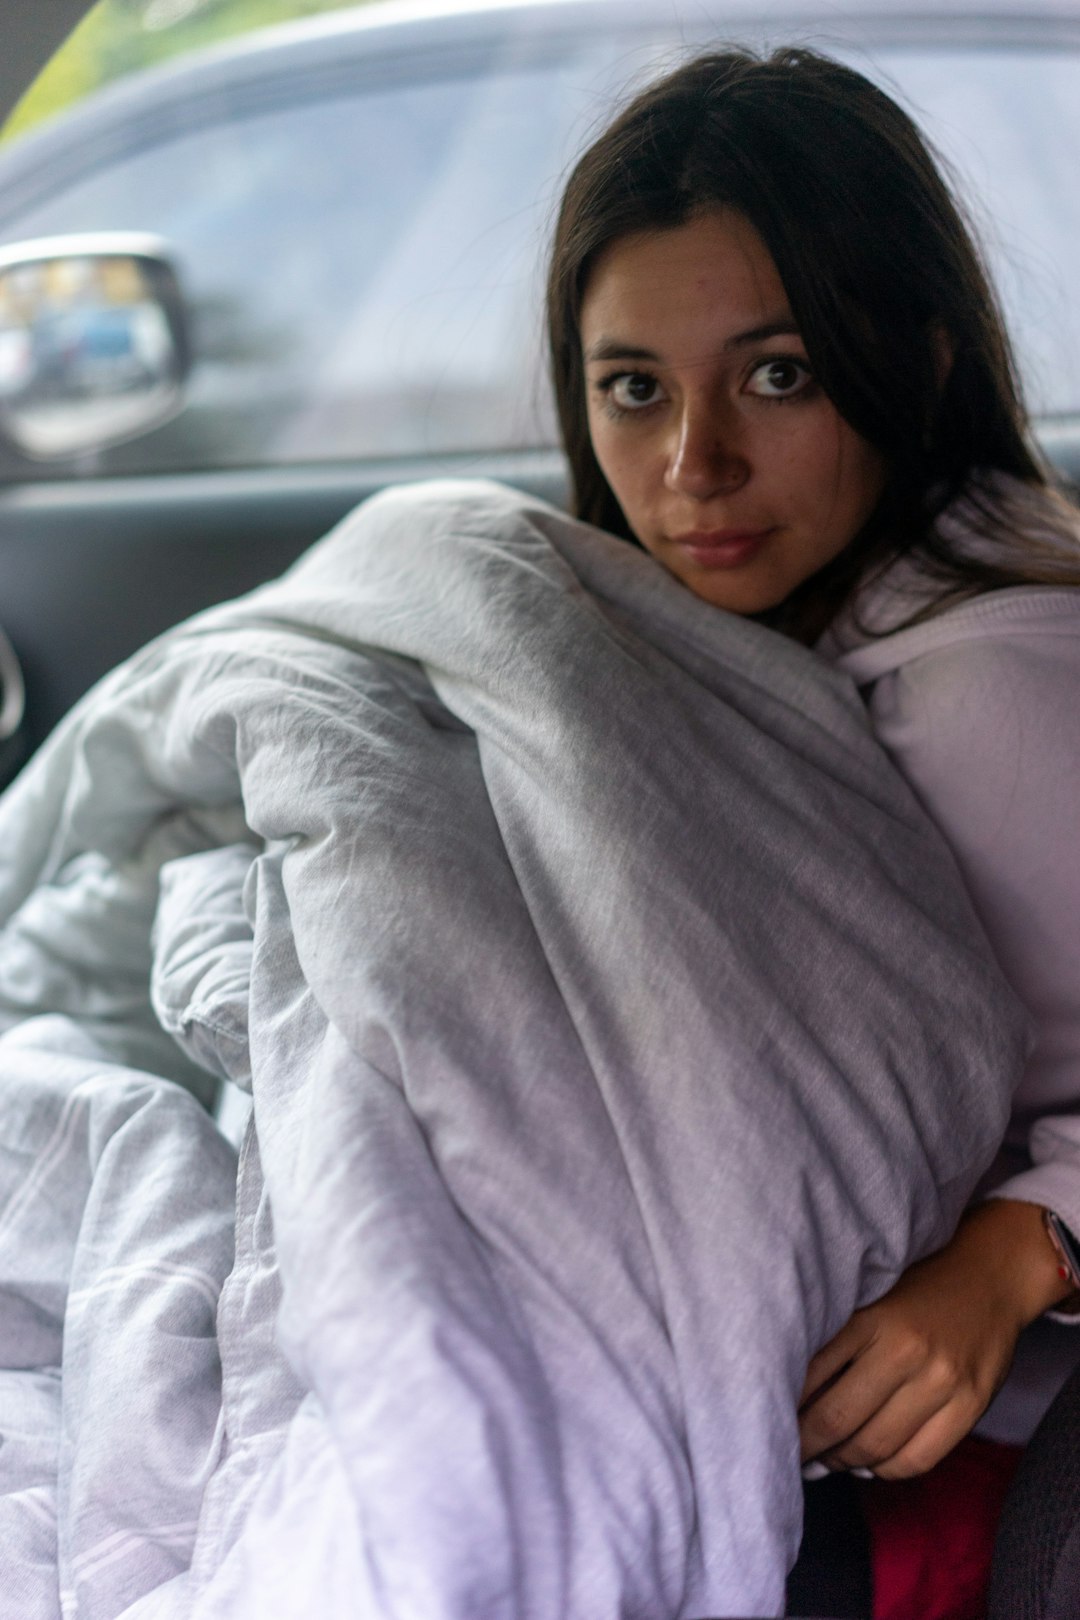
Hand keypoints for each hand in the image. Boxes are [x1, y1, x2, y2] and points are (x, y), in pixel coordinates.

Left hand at [798, 1200, 1072, 1479]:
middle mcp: (906, 1350)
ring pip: (877, 1446)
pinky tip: (870, 1461)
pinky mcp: (971, 1406)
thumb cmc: (916, 1285)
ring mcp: (943, 1381)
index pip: (812, 1378)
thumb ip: (836, 1338)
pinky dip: (887, 1469)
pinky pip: (918, 1459)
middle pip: (840, 1420)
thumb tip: (791, 1395)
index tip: (769, 1423)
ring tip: (828, 1457)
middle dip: (808, 1445)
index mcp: (870, 1317)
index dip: (787, 1411)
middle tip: (793, 1452)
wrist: (990, 1274)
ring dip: (844, 1461)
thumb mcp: (868, 1295)